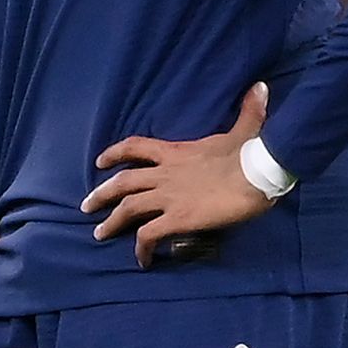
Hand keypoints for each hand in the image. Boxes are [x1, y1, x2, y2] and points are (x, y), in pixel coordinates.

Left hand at [82, 84, 277, 267]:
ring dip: (111, 223)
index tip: (100, 162)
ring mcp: (169, 197)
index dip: (115, 153)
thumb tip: (260, 87)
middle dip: (101, 194)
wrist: (257, 172)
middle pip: (123, 182)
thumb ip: (249, 111)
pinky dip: (141, 248)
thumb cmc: (251, 153)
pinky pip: (149, 235)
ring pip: (128, 209)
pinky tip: (142, 260)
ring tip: (99, 235)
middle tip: (86, 206)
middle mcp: (165, 174)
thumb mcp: (246, 129)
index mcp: (176, 152)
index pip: (136, 147)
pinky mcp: (177, 218)